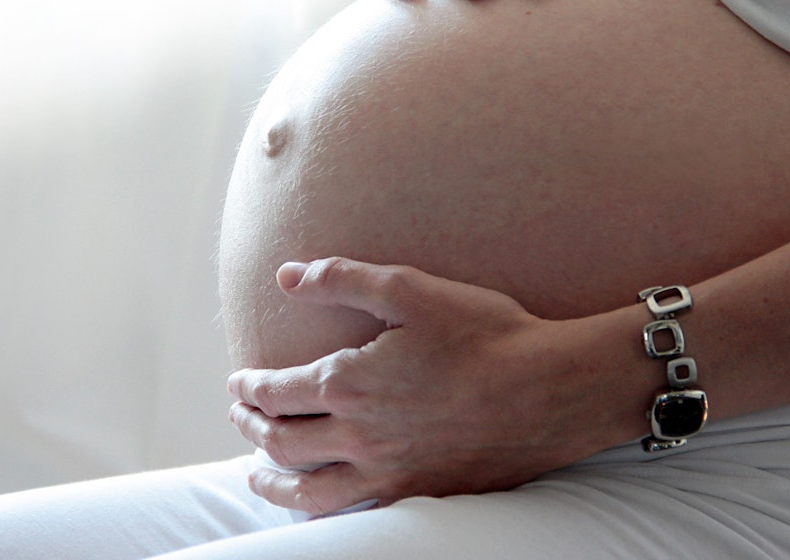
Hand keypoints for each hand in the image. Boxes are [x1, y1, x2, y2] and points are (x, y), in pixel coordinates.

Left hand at [227, 257, 623, 513]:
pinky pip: (353, 512)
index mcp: (349, 382)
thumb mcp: (411, 289)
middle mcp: (359, 435)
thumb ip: (342, 279)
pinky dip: (320, 511)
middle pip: (283, 439)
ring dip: (272, 480)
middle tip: (240, 416)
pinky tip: (320, 505)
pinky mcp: (420, 493)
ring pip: (307, 490)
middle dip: (252, 426)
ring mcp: (388, 472)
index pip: (277, 391)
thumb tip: (287, 276)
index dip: (249, 387)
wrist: (550, 390)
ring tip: (256, 473)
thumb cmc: (485, 334)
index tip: (239, 381)